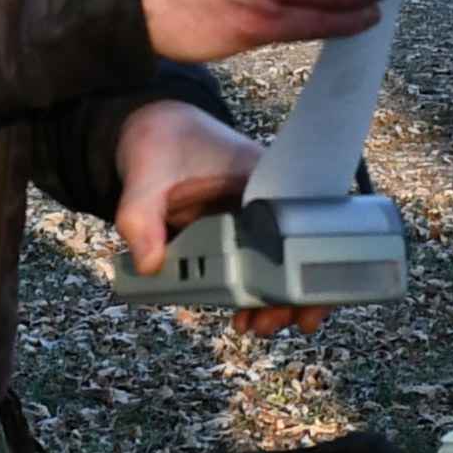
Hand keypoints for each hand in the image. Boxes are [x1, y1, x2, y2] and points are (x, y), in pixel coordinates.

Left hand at [112, 98, 326, 335]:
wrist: (150, 127)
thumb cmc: (162, 139)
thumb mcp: (147, 175)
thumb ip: (141, 216)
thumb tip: (150, 264)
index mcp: (263, 175)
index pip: (303, 222)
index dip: (310, 263)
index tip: (306, 295)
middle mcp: (267, 198)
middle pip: (299, 250)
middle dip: (295, 292)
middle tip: (278, 321)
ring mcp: (254, 219)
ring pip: (280, 264)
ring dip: (276, 298)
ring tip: (258, 325)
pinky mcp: (237, 234)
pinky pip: (255, 266)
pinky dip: (254, 291)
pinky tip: (245, 316)